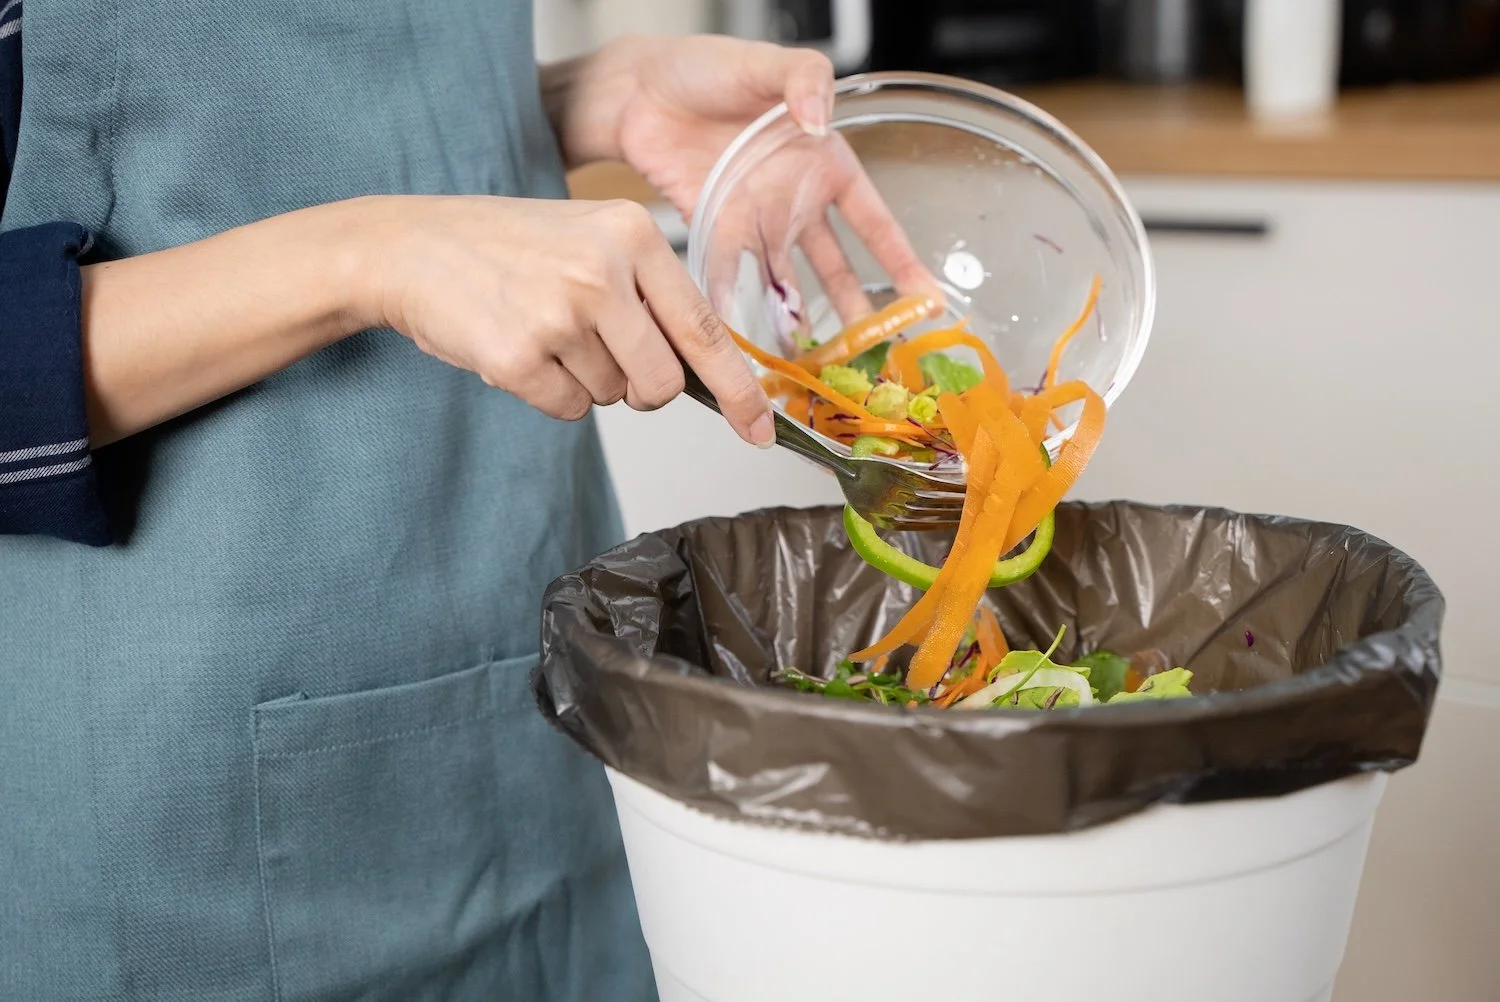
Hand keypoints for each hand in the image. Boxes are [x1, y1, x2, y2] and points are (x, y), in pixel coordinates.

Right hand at [360, 194, 773, 445]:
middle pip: (662, 384)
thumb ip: (651, 295)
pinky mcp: (519, 357)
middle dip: (640, 389)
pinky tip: (518, 348)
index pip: (705, 329)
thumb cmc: (509, 248)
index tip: (761, 429)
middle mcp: (602, 271)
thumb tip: (708, 373)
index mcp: (632, 234)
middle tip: (599, 354)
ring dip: (584, 381)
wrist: (409, 247)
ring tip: (542, 330)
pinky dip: (548, 393)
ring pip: (612, 398)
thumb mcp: (592, 241)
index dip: (739, 389)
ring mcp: (559, 314)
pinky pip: (568, 410)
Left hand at [545, 36, 940, 334]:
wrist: (641, 88)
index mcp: (824, 164)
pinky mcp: (714, 232)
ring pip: (788, 283)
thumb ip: (804, 80)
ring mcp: (756, 221)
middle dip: (855, 311)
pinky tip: (743, 340)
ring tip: (814, 365)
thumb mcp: (768, 64)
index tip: (925, 302)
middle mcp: (795, 201)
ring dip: (800, 322)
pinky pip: (730, 277)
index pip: (875, 222)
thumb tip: (820, 117)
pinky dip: (735, 308)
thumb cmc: (708, 67)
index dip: (902, 262)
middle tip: (871, 355)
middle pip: (836, 268)